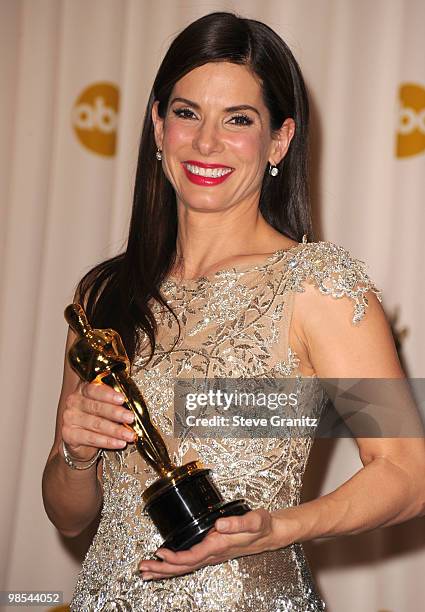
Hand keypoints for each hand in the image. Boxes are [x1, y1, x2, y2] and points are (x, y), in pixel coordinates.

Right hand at [60, 381, 135, 461]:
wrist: (80, 440)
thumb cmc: (96, 417)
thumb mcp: (104, 405)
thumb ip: (113, 401)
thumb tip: (132, 403)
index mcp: (82, 390)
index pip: (94, 389)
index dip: (108, 394)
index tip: (122, 399)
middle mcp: (73, 402)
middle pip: (96, 407)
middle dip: (116, 413)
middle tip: (131, 418)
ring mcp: (69, 418)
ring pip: (96, 424)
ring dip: (116, 430)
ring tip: (129, 435)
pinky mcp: (69, 434)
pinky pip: (91, 438)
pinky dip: (108, 442)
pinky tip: (119, 443)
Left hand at [138, 508, 280, 579]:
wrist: (271, 534)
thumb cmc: (262, 526)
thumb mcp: (254, 520)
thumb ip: (238, 522)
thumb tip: (220, 524)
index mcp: (219, 546)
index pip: (192, 556)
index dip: (175, 557)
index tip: (160, 554)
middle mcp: (214, 554)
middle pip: (184, 567)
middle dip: (162, 569)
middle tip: (143, 569)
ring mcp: (212, 555)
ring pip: (185, 567)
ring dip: (165, 570)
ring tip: (147, 572)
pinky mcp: (212, 552)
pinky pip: (190, 562)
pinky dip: (175, 565)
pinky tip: (166, 565)